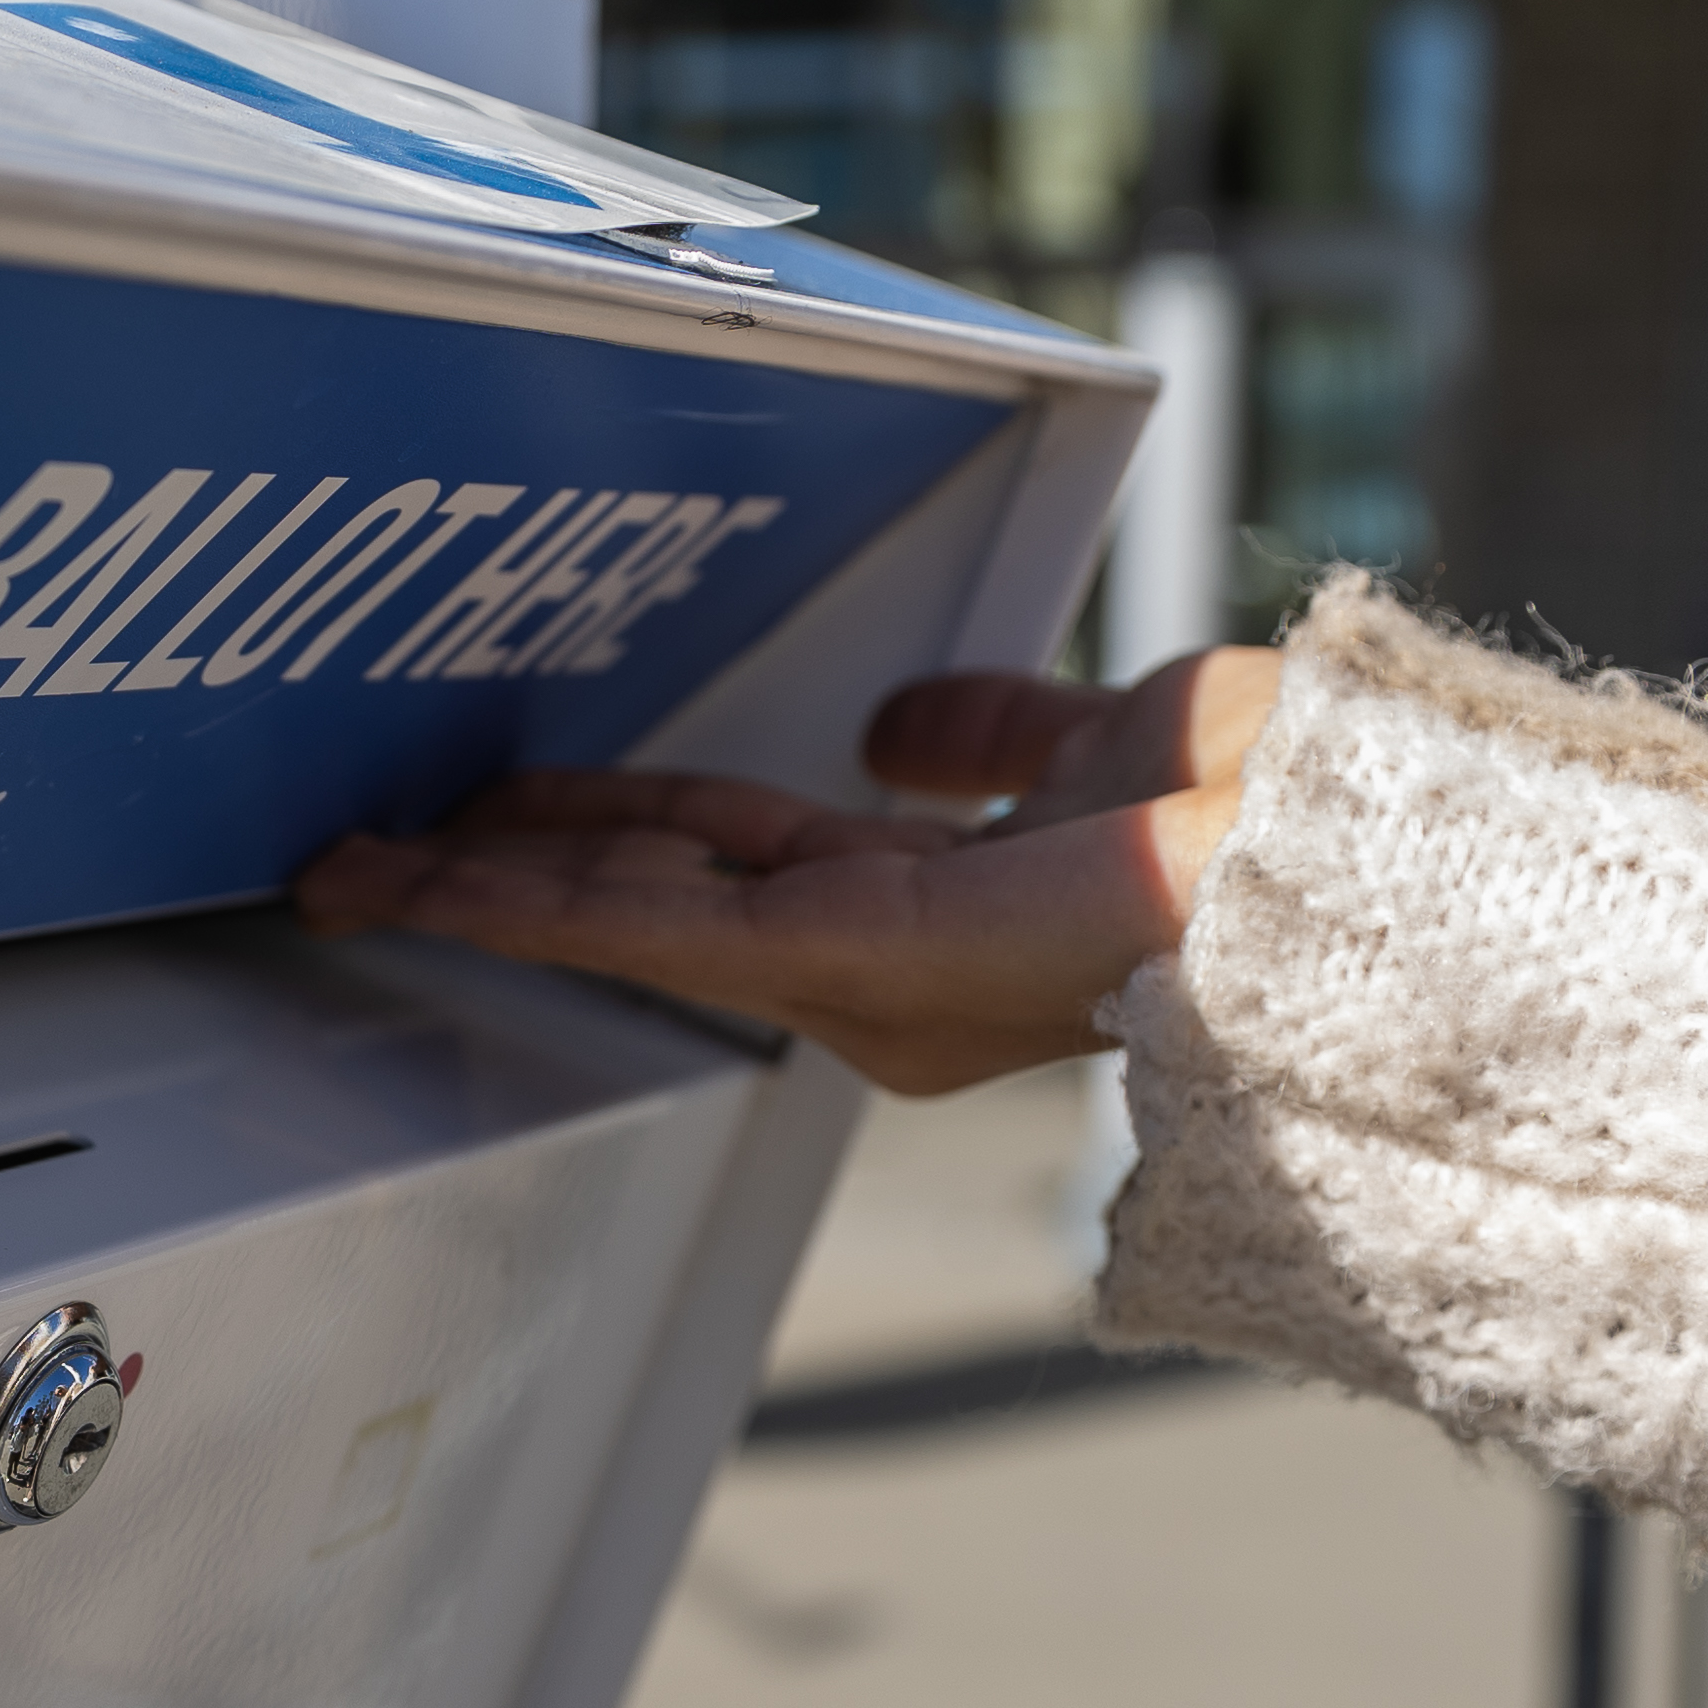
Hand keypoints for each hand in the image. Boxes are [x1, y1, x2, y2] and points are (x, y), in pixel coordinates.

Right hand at [288, 646, 1281, 1094]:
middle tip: (362, 853)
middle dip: (497, 875)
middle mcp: (882, 974)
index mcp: (931, 926)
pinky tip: (441, 880)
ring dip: (479, 895)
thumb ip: (996, 738)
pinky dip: (537, 902)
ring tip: (350, 870)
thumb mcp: (1108, 744)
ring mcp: (861, 978)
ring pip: (627, 923)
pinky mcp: (852, 961)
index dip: (605, 835)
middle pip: (651, 900)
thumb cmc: (1281, 819)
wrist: (1357, 861)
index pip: (724, 870)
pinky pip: (661, 927)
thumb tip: (907, 728)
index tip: (502, 815)